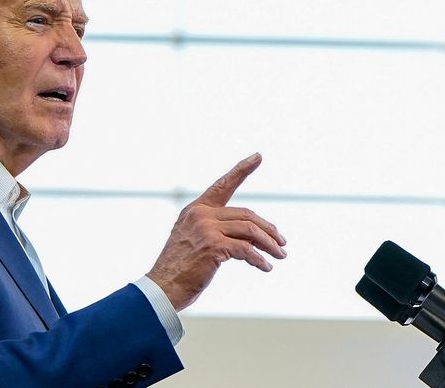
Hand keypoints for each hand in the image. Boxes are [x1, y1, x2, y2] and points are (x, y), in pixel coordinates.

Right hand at [146, 153, 286, 311]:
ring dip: (269, 244)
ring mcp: (207, 229)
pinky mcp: (214, 246)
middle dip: (268, 229)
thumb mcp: (195, 240)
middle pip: (247, 215)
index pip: (222, 185)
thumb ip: (217, 231)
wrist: (163, 287)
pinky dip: (260, 260)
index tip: (258, 156)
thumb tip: (251, 236)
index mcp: (195, 209)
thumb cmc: (180, 268)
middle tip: (281, 242)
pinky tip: (266, 267)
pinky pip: (247, 250)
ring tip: (280, 255)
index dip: (242, 170)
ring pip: (251, 231)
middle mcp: (201, 214)